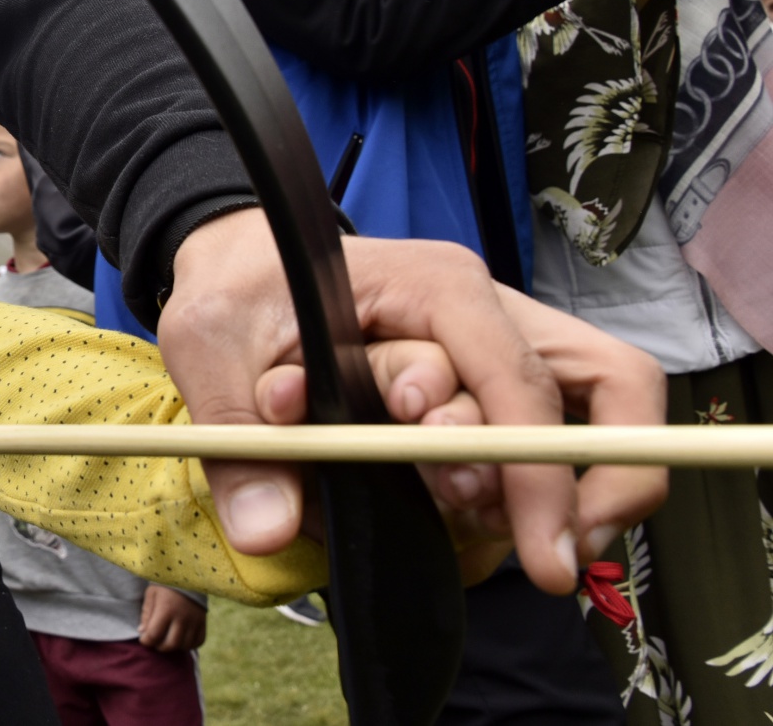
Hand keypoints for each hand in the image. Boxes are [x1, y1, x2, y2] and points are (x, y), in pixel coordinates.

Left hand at [137, 585, 207, 651]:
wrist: (188, 574)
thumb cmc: (166, 584)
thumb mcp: (151, 594)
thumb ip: (146, 614)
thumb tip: (143, 632)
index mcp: (166, 609)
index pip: (154, 635)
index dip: (146, 640)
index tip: (143, 638)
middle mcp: (182, 617)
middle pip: (170, 644)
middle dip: (159, 646)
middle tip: (155, 640)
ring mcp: (195, 621)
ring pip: (184, 645)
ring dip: (174, 646)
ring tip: (167, 638)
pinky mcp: (204, 622)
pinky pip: (198, 642)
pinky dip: (189, 644)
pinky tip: (181, 638)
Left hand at [158, 210, 666, 595]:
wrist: (244, 267)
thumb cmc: (236, 291)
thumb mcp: (210, 348)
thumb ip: (240, 441)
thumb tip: (268, 529)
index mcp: (435, 286)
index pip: (521, 380)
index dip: (540, 473)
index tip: (544, 555)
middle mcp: (486, 312)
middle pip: (612, 386)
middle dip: (589, 483)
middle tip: (546, 556)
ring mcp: (496, 348)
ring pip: (588, 416)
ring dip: (544, 490)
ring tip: (467, 520)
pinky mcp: (487, 386)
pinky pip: (544, 439)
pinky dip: (515, 490)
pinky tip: (454, 511)